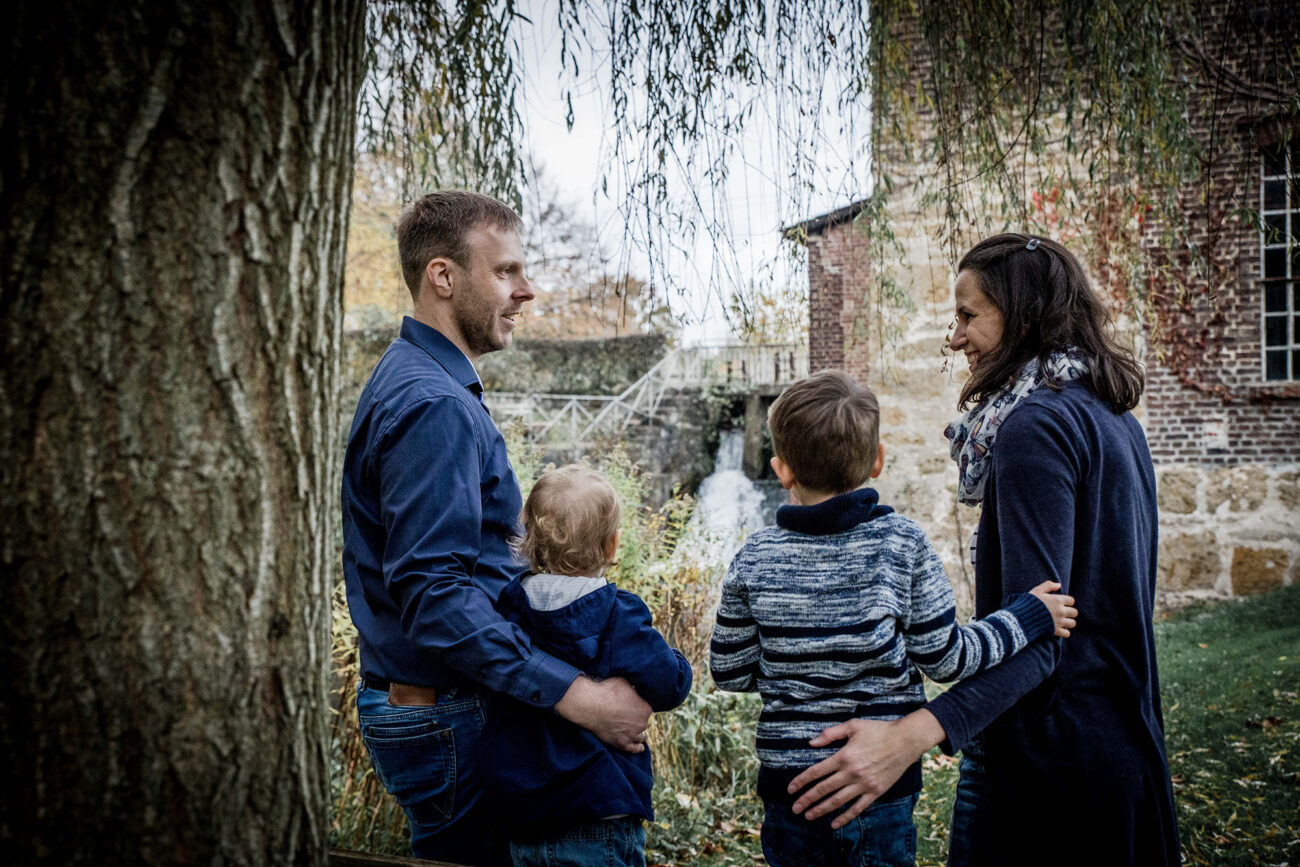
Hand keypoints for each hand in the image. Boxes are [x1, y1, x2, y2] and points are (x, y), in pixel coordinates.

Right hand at [554, 675, 651, 752]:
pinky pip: (633, 748)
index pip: (646, 709)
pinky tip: (640, 748)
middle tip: (630, 716)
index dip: (640, 707)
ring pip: (641, 737)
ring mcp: (632, 735)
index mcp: (646, 708)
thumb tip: (634, 688)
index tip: (634, 706)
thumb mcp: (624, 683)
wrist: (593, 705)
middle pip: (643, 722)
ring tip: (641, 735)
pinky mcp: (621, 743)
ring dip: (640, 735)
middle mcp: (642, 723)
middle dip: (638, 719)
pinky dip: (637, 748)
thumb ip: (632, 689)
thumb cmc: (607, 691)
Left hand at [788, 710, 944, 827]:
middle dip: (807, 800)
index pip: (816, 772)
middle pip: (823, 789)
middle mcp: (852, 773)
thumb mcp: (852, 725)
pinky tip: (834, 824)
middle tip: (795, 808)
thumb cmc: (878, 730)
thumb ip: (830, 734)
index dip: (801, 782)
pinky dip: (845, 817)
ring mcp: (864, 784)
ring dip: (821, 810)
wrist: (905, 741)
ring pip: (837, 801)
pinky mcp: (875, 792)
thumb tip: (811, 743)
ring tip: (808, 816)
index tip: (790, 790)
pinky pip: (857, 808)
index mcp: (843, 756)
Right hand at [1028, 581, 1077, 637]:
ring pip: (1073, 623)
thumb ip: (1048, 585)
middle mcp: (1061, 611)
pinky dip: (1064, 632)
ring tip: (1062, 622)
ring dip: (1068, 622)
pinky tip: (1059, 629)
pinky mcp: (1056, 631)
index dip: (1067, 602)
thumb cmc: (1028, 603)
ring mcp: (1059, 622)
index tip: (1061, 603)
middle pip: (1074, 612)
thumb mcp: (1036, 591)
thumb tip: (1059, 585)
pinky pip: (1067, 633)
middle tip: (1062, 613)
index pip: (1071, 601)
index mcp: (1057, 600)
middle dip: (1070, 612)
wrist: (1021, 619)